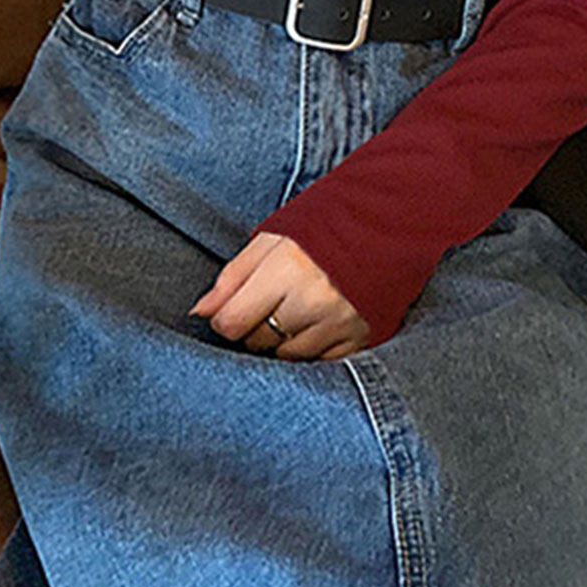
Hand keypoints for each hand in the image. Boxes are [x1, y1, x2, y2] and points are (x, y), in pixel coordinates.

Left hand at [188, 232, 370, 360]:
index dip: (225, 320)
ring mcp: (338, 323)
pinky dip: (312, 348)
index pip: (232, 323)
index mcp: (285, 268)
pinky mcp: (359, 338)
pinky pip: (319, 363)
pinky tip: (316, 323)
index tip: (233, 310)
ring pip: (286, 356)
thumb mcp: (270, 240)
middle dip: (254, 328)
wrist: (386, 223)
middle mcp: (311, 301)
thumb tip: (201, 313)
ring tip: (295, 309)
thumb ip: (232, 277)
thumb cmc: (322, 227)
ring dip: (282, 340)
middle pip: (257, 342)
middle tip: (270, 303)